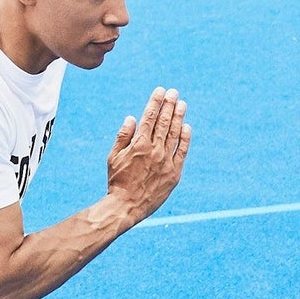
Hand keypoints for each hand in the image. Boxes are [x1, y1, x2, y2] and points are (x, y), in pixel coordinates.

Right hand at [106, 88, 192, 225]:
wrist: (125, 207)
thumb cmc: (116, 182)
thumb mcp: (113, 158)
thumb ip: (123, 137)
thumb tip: (132, 118)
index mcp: (138, 145)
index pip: (149, 118)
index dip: (155, 102)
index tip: (160, 91)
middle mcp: (154, 150)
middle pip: (164, 122)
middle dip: (169, 105)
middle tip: (174, 92)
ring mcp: (166, 161)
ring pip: (174, 133)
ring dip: (178, 117)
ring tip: (181, 104)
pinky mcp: (174, 173)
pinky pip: (182, 151)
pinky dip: (185, 138)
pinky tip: (186, 127)